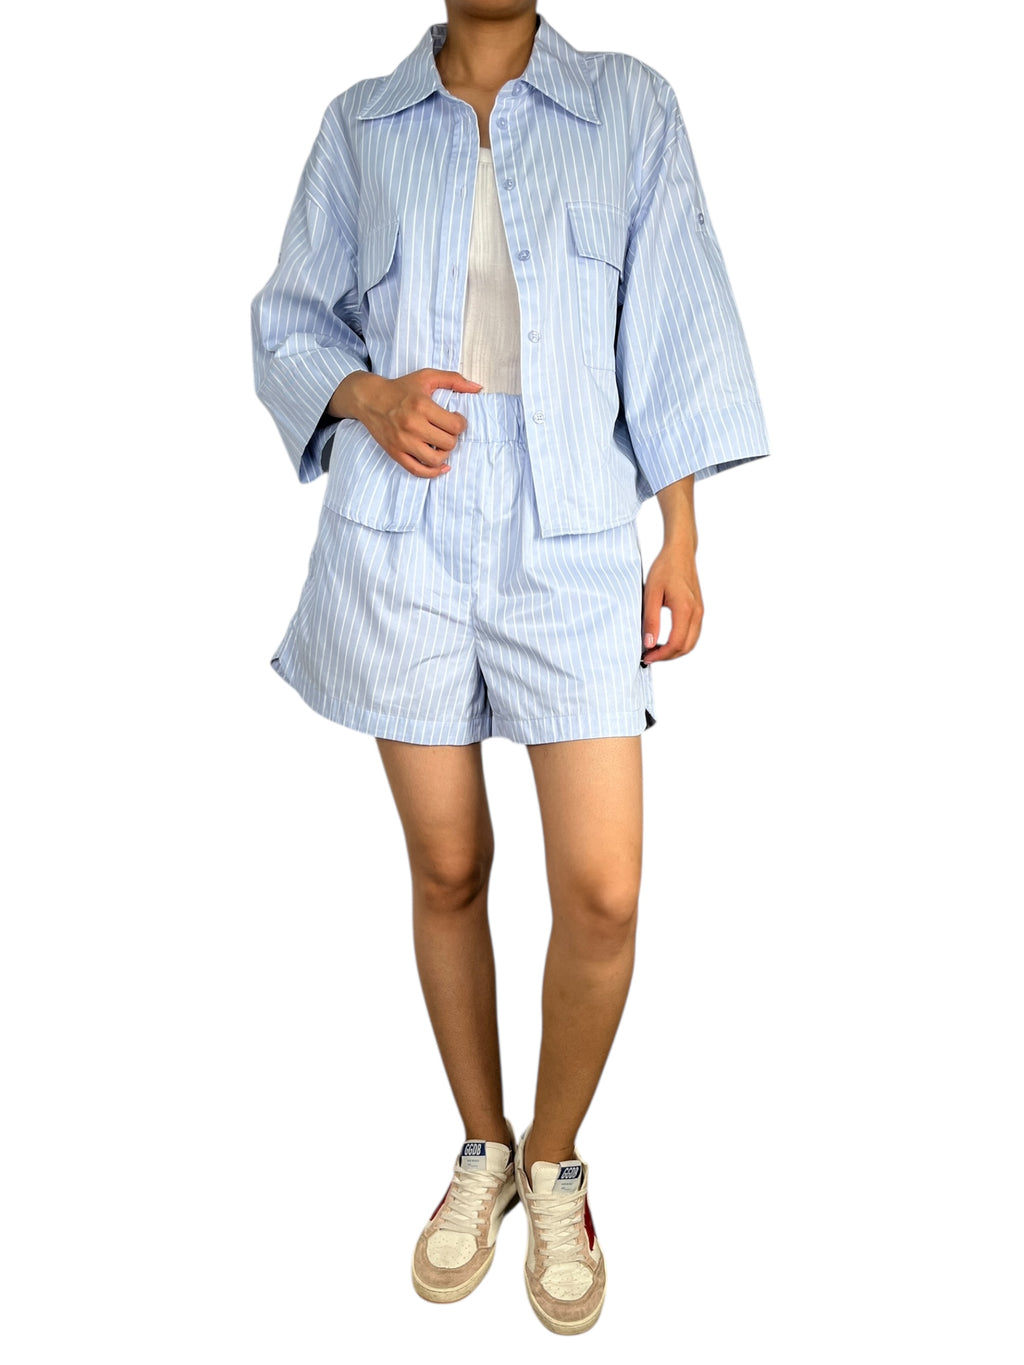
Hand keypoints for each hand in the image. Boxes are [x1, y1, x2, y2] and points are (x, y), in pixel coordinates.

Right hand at [327, 368, 482, 477]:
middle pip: (448, 443)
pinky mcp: (395, 453)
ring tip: (441, 445)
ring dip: (444, 454)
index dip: (461, 423)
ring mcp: (403, 442)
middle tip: (447, 430)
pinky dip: (433, 472)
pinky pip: (418, 471)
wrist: (369, 399)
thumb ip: (454, 380)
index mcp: (421, 406)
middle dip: (452, 437)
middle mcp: (412, 425)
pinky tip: (441, 466)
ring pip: (436, 460)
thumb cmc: (401, 388)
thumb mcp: (427, 377)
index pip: (455, 425)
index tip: (455, 419)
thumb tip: (478, 388)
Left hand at [641, 541, 703, 663]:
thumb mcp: (651, 593)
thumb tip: (649, 643)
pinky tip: (665, 640)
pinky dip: (680, 642)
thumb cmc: (665, 569)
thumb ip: (650, 620)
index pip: (676, 643)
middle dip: (667, 656)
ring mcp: (700, 611)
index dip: (661, 655)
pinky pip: (693, 633)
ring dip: (674, 651)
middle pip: (686, 647)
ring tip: (656, 650)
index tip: (646, 657)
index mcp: (685, 609)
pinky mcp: (699, 609)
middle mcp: (696, 613)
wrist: (680, 552)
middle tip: (649, 656)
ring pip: (691, 643)